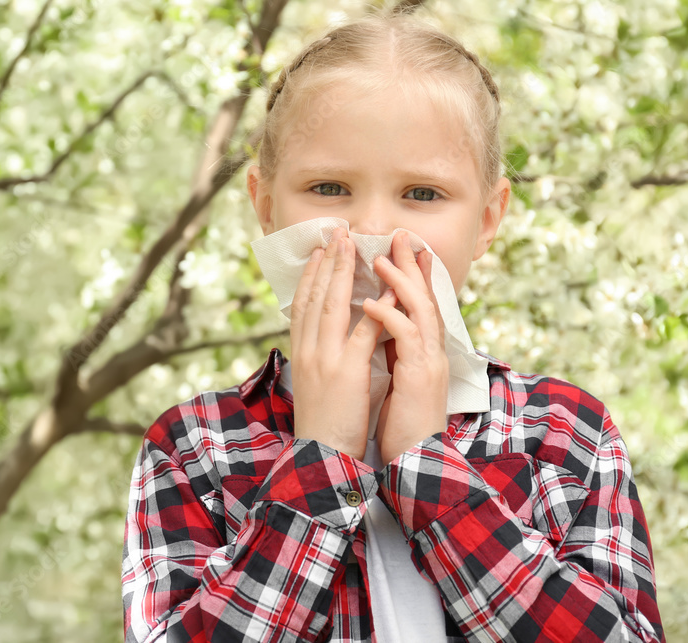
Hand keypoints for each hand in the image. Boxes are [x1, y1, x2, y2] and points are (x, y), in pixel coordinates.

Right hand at [290, 226, 384, 460]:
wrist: (322, 456)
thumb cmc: (324, 425)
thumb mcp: (317, 385)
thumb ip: (321, 358)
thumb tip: (329, 339)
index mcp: (303, 353)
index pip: (304, 305)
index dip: (312, 275)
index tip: (320, 251)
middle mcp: (310, 350)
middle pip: (316, 296)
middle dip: (327, 262)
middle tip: (336, 232)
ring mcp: (326, 358)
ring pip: (334, 304)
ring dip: (343, 270)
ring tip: (352, 243)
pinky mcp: (348, 371)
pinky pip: (364, 331)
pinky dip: (375, 307)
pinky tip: (385, 287)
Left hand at [362, 231, 449, 463]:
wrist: (414, 461)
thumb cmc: (401, 424)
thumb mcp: (395, 380)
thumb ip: (389, 352)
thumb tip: (372, 331)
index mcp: (422, 352)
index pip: (417, 304)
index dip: (410, 275)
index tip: (399, 249)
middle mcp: (430, 351)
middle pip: (424, 297)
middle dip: (411, 265)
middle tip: (399, 236)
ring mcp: (429, 362)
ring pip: (419, 309)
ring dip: (400, 281)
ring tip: (380, 259)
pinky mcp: (421, 376)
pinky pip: (408, 337)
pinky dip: (389, 316)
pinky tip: (370, 303)